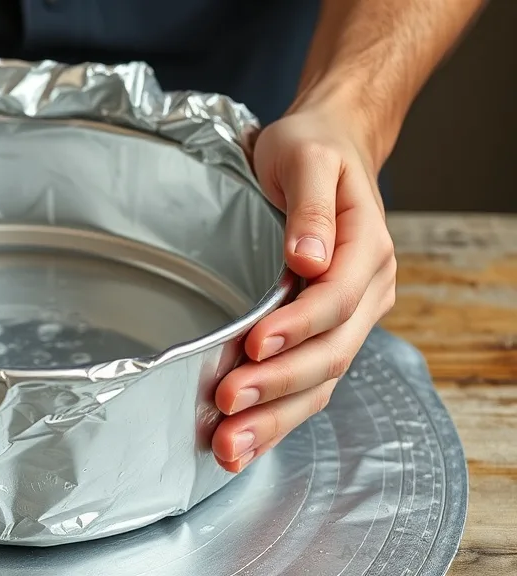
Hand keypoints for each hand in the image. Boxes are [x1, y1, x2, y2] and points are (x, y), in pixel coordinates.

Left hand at [210, 105, 396, 471]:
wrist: (327, 146)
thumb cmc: (312, 149)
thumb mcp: (306, 158)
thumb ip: (310, 208)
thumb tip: (307, 259)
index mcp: (366, 249)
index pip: (335, 300)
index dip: (297, 326)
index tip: (253, 344)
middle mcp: (365, 291)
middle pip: (330, 352)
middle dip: (279, 385)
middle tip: (229, 404)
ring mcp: (348, 317)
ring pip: (320, 380)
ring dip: (275, 416)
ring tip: (230, 445)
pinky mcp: (323, 331)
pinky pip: (307, 382)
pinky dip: (277, 414)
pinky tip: (245, 440)